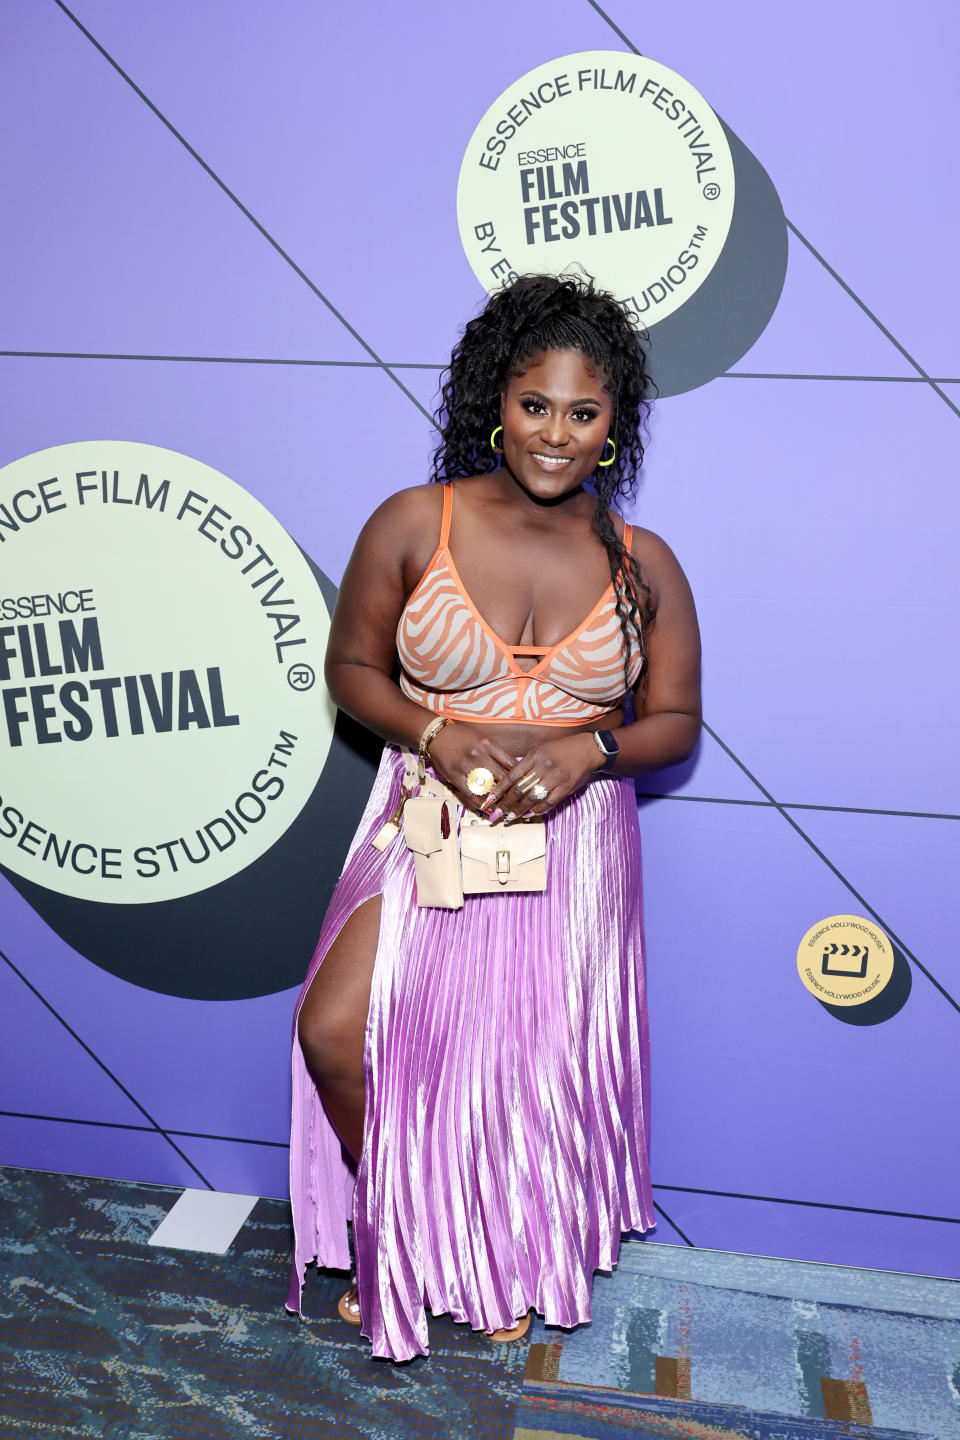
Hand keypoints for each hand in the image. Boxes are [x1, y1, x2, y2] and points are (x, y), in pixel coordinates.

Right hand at [426, 721, 519, 814]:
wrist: (437, 734)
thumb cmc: (461, 737)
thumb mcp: (482, 739)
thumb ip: (496, 753)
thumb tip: (512, 769)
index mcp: (488, 744)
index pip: (510, 763)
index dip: (519, 776)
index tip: (524, 785)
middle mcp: (479, 754)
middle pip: (501, 777)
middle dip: (511, 790)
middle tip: (517, 800)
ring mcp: (466, 766)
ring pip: (487, 787)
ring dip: (497, 799)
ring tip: (504, 807)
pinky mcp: (455, 776)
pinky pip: (470, 793)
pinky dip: (480, 803)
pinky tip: (486, 808)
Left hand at [484, 732, 601, 822]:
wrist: (588, 749)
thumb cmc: (561, 749)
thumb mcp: (540, 750)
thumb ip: (526, 764)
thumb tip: (510, 781)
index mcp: (534, 756)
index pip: (512, 776)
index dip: (499, 789)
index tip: (490, 800)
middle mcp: (544, 767)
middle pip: (520, 789)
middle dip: (506, 804)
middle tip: (496, 814)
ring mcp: (556, 778)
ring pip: (533, 798)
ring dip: (520, 810)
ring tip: (510, 817)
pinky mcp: (566, 787)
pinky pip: (549, 802)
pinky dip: (538, 810)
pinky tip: (530, 814)